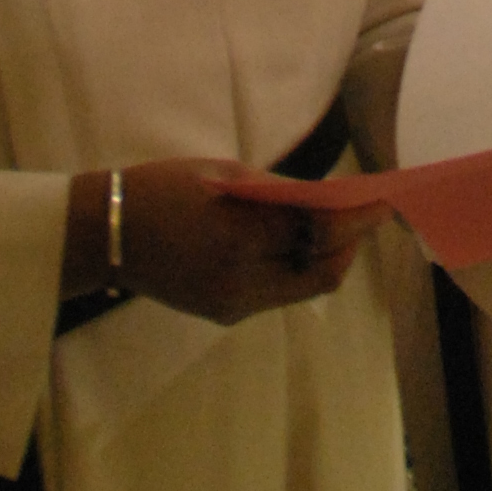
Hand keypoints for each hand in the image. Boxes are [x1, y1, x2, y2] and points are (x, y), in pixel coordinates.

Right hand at [66, 161, 388, 327]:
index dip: (358, 221)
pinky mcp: (225, 314)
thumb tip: (331, 200)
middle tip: (369, 214)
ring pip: (302, 286)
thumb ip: (280, 194)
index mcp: (239, 240)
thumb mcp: (225, 176)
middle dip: (350, 243)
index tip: (385, 201)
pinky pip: (277, 292)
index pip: (319, 237)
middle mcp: (242, 284)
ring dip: (326, 255)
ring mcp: (233, 306)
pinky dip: (296, 265)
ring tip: (341, 223)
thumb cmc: (164, 188)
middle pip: (320, 274)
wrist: (106, 234)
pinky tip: (300, 240)